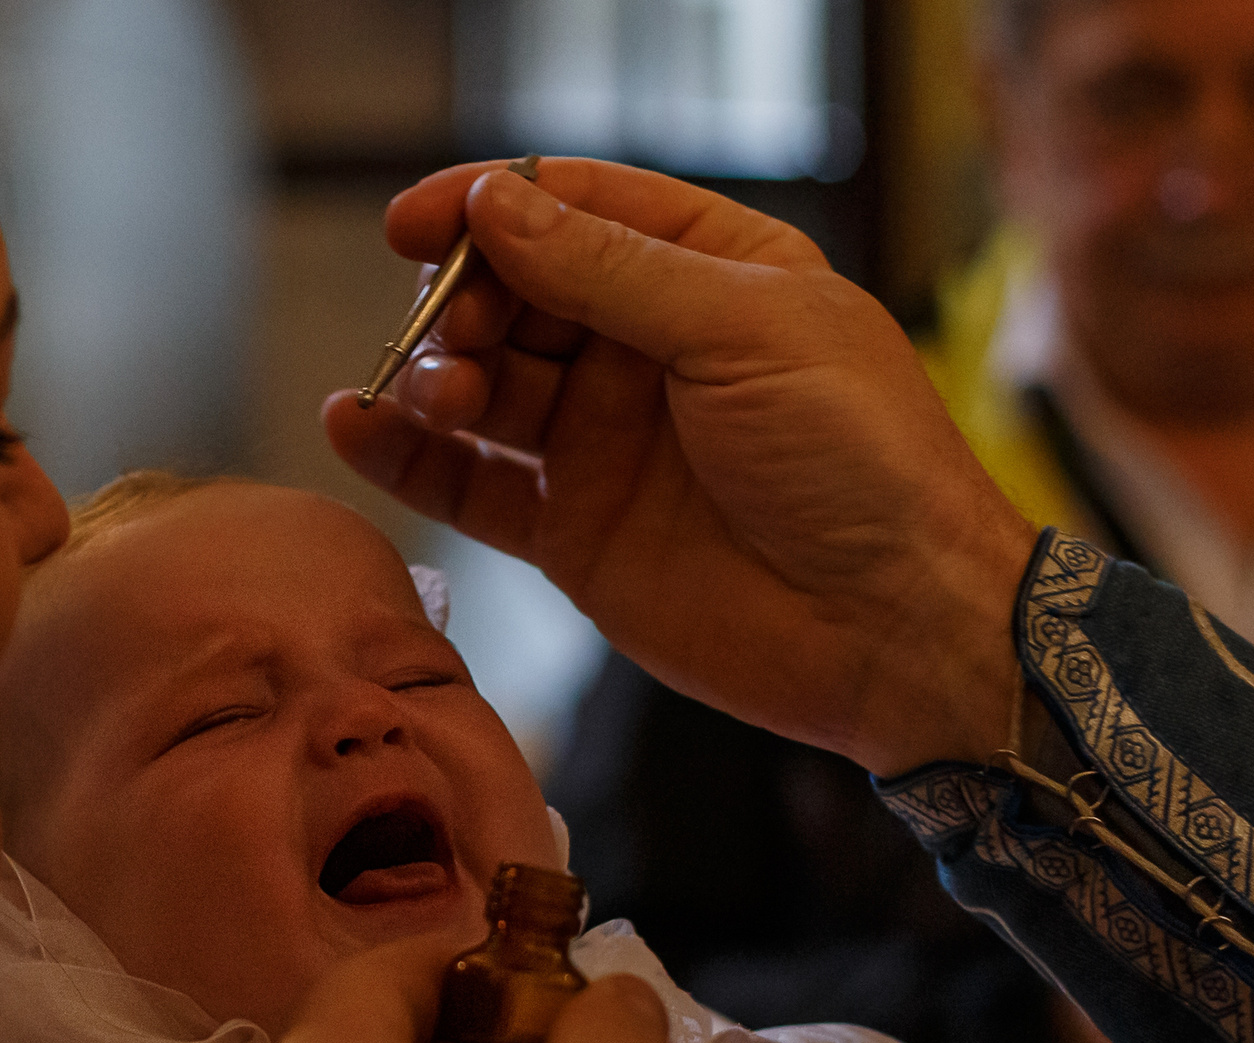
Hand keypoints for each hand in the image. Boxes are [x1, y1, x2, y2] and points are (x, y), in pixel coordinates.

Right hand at [326, 158, 1038, 776]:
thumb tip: (497, 205)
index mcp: (709, 275)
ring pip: (485, 385)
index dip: (491, 204)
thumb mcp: (745, 331)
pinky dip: (407, 455)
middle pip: (515, 292)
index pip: (574, 207)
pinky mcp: (578, 532)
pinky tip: (356, 426)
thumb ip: (610, 270)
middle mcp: (649, 352)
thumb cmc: (862, 462)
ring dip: (434, 375)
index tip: (419, 224)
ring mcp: (608, 444)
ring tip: (434, 393)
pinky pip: (471, 482)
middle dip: (463, 300)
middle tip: (456, 336)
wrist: (897, 627)